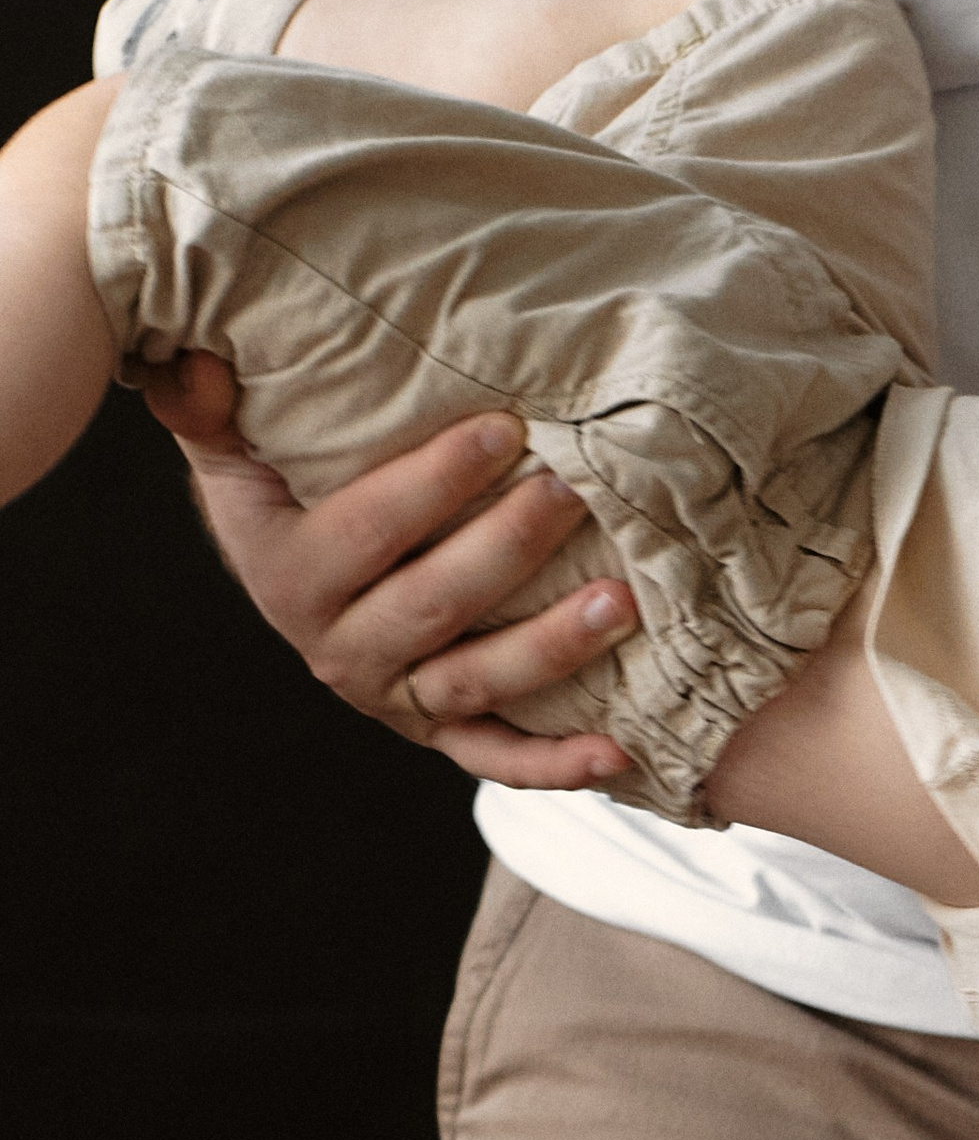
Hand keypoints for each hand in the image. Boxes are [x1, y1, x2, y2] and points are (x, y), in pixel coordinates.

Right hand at [141, 352, 634, 785]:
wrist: (304, 561)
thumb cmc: (286, 476)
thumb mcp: (235, 439)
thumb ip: (207, 405)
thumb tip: (198, 374)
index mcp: (287, 572)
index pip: (365, 529)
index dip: (434, 481)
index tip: (504, 428)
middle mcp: (336, 646)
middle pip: (431, 606)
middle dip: (507, 548)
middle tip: (574, 491)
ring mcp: (393, 696)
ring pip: (474, 682)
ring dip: (550, 648)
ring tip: (619, 602)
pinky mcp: (440, 730)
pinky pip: (495, 757)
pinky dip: (555, 765)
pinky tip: (617, 750)